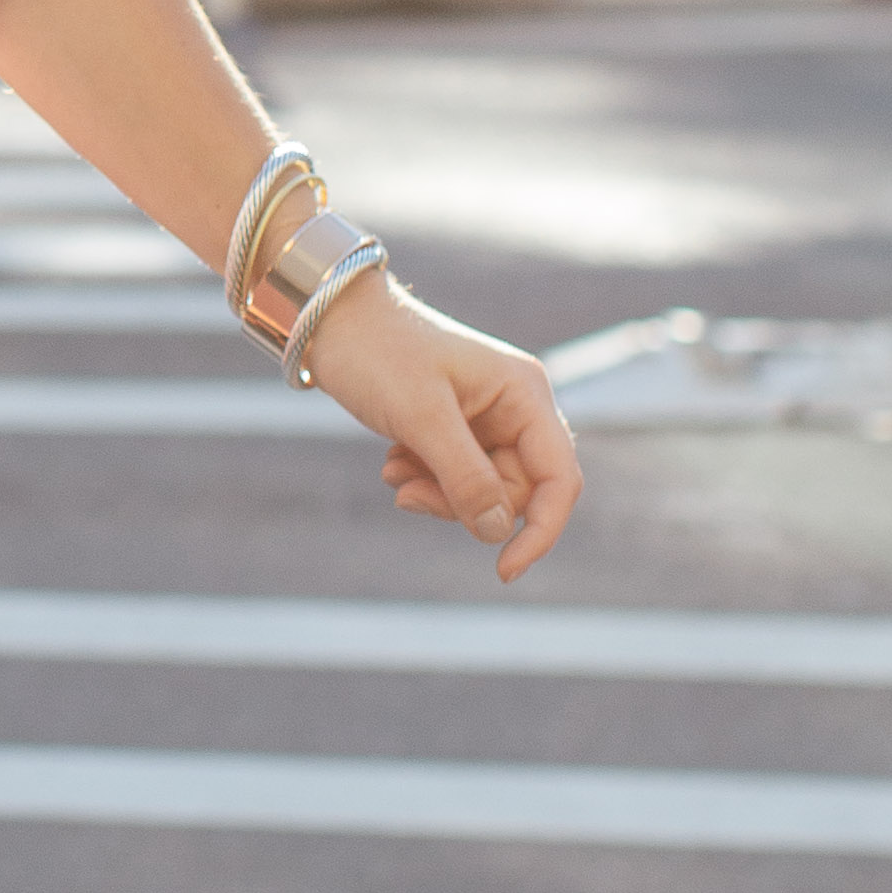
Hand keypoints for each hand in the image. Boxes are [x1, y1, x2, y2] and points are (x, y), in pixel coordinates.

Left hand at [292, 267, 581, 577]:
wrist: (332, 322)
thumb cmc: (378, 354)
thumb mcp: (420, 418)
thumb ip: (464, 477)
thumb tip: (497, 532)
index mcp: (524, 393)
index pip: (559, 479)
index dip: (541, 530)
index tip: (505, 570)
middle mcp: (516, 406)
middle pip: (516, 491)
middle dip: (463, 504)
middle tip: (407, 495)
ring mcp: (488, 419)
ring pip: (484, 490)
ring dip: (438, 493)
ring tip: (394, 473)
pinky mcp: (458, 429)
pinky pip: (458, 478)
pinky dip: (426, 480)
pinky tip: (394, 462)